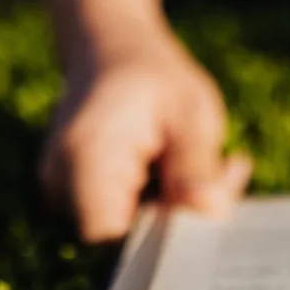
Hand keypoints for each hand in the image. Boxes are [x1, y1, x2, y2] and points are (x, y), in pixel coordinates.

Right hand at [40, 26, 250, 242]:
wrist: (111, 50)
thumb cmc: (154, 76)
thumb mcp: (191, 112)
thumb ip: (198, 167)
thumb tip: (209, 214)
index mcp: (85, 159)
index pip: (110, 236)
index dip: (160, 238)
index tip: (204, 209)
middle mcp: (61, 182)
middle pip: (125, 239)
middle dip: (182, 222)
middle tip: (228, 174)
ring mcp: (64, 193)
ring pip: (130, 233)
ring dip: (179, 211)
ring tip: (212, 164)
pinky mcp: (80, 199)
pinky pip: (128, 222)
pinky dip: (167, 204)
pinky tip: (188, 169)